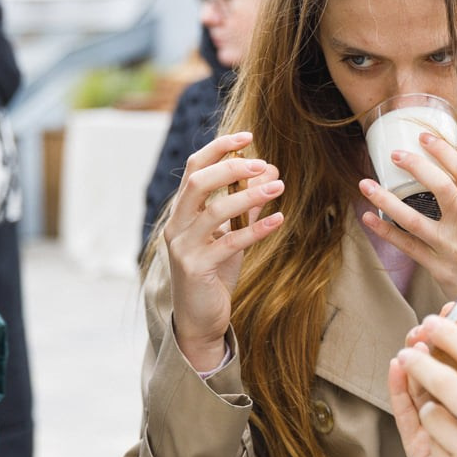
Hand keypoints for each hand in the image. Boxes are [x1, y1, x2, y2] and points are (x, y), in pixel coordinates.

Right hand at [164, 131, 284, 371]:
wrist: (199, 320)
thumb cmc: (214, 274)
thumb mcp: (232, 235)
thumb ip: (247, 204)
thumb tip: (270, 170)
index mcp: (182, 212)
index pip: (194, 167)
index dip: (219, 147)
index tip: (248, 136)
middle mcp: (177, 225)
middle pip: (198, 182)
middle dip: (231, 167)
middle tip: (263, 163)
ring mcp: (183, 247)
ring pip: (214, 211)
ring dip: (249, 196)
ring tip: (279, 186)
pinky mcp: (196, 269)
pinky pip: (229, 243)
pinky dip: (256, 229)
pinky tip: (279, 219)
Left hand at [358, 131, 456, 301]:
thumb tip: (448, 171)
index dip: (444, 152)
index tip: (424, 138)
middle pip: (442, 188)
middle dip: (417, 167)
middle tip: (396, 155)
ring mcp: (451, 249)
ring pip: (414, 220)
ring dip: (386, 200)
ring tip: (366, 185)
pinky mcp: (437, 268)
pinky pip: (406, 247)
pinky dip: (385, 231)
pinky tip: (368, 218)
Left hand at [388, 315, 456, 456]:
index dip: (455, 335)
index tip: (436, 321)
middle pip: (448, 383)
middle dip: (422, 359)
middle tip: (412, 345)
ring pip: (431, 412)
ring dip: (425, 400)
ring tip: (428, 392)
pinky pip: (426, 440)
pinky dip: (426, 428)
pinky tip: (428, 418)